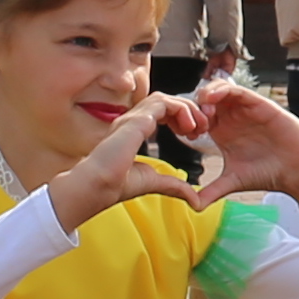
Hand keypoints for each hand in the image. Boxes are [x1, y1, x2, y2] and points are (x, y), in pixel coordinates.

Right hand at [42, 92, 189, 229]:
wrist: (97, 187)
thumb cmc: (114, 185)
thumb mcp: (154, 183)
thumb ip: (174, 186)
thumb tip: (195, 200)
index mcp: (133, 131)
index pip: (160, 113)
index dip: (180, 118)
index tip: (193, 134)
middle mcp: (132, 121)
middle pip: (164, 102)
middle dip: (187, 111)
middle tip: (201, 128)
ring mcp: (132, 118)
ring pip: (164, 98)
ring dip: (185, 108)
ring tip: (196, 126)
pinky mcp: (135, 120)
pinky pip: (162, 103)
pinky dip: (180, 109)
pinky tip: (188, 126)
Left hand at [177, 74, 298, 217]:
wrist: (296, 170)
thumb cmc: (267, 173)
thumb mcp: (232, 181)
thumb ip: (211, 191)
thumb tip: (192, 206)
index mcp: (222, 131)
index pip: (198, 116)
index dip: (188, 121)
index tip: (187, 135)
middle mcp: (232, 118)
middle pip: (204, 100)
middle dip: (195, 106)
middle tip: (194, 122)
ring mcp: (244, 109)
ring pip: (218, 90)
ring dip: (206, 95)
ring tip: (204, 111)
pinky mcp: (258, 103)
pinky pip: (237, 90)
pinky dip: (223, 90)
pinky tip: (213, 100)